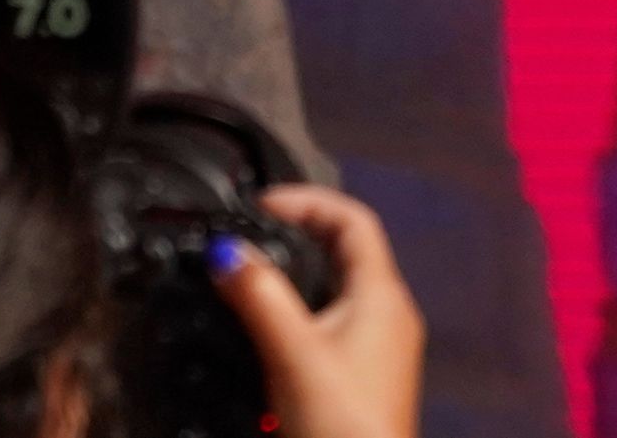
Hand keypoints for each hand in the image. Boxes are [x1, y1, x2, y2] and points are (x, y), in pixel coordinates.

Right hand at [209, 184, 421, 437]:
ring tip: (250, 278)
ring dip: (296, 278)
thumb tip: (227, 250)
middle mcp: (389, 314)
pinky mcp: (363, 378)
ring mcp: (380, 348)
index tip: (261, 204)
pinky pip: (332, 328)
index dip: (308, 202)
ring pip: (337, 292)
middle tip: (251, 236)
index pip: (353, 220)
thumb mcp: (291, 352)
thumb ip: (259, 297)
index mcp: (383, 294)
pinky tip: (267, 335)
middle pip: (346, 253)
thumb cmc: (339, 424)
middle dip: (298, 237)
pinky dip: (299, 316)